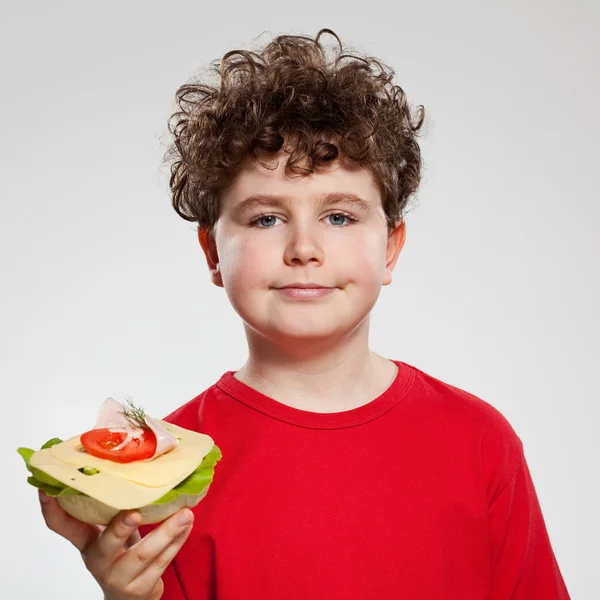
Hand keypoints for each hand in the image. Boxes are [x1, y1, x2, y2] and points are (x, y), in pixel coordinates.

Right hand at [39, 490, 193, 599]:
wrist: (129, 598)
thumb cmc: (120, 553)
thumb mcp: (107, 533)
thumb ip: (111, 508)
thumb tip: (129, 461)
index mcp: (86, 541)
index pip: (62, 526)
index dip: (52, 509)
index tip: (47, 489)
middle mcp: (98, 560)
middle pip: (107, 544)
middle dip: (120, 528)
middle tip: (135, 512)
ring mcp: (119, 576)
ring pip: (144, 554)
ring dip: (167, 532)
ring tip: (185, 514)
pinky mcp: (141, 588)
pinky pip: (163, 562)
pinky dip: (178, 541)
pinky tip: (187, 524)